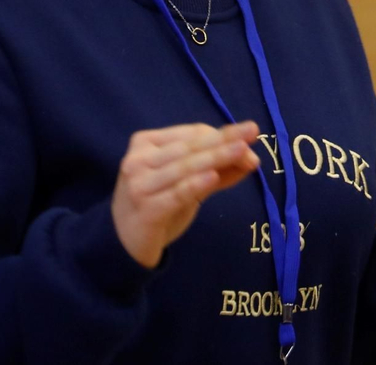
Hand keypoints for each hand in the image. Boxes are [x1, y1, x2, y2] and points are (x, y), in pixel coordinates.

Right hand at [111, 121, 260, 268]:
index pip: (190, 134)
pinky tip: (213, 177)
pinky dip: (195, 184)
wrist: (123, 243)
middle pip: (189, 147)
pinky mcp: (146, 210)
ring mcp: (139, 184)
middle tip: (252, 133)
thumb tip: (251, 156)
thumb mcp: (184, 182)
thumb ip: (216, 169)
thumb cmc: (157, 205)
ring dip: (216, 158)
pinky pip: (176, 194)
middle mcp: (138, 159)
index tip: (250, 135)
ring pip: (185, 167)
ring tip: (243, 150)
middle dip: (224, 141)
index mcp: (145, 143)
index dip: (221, 135)